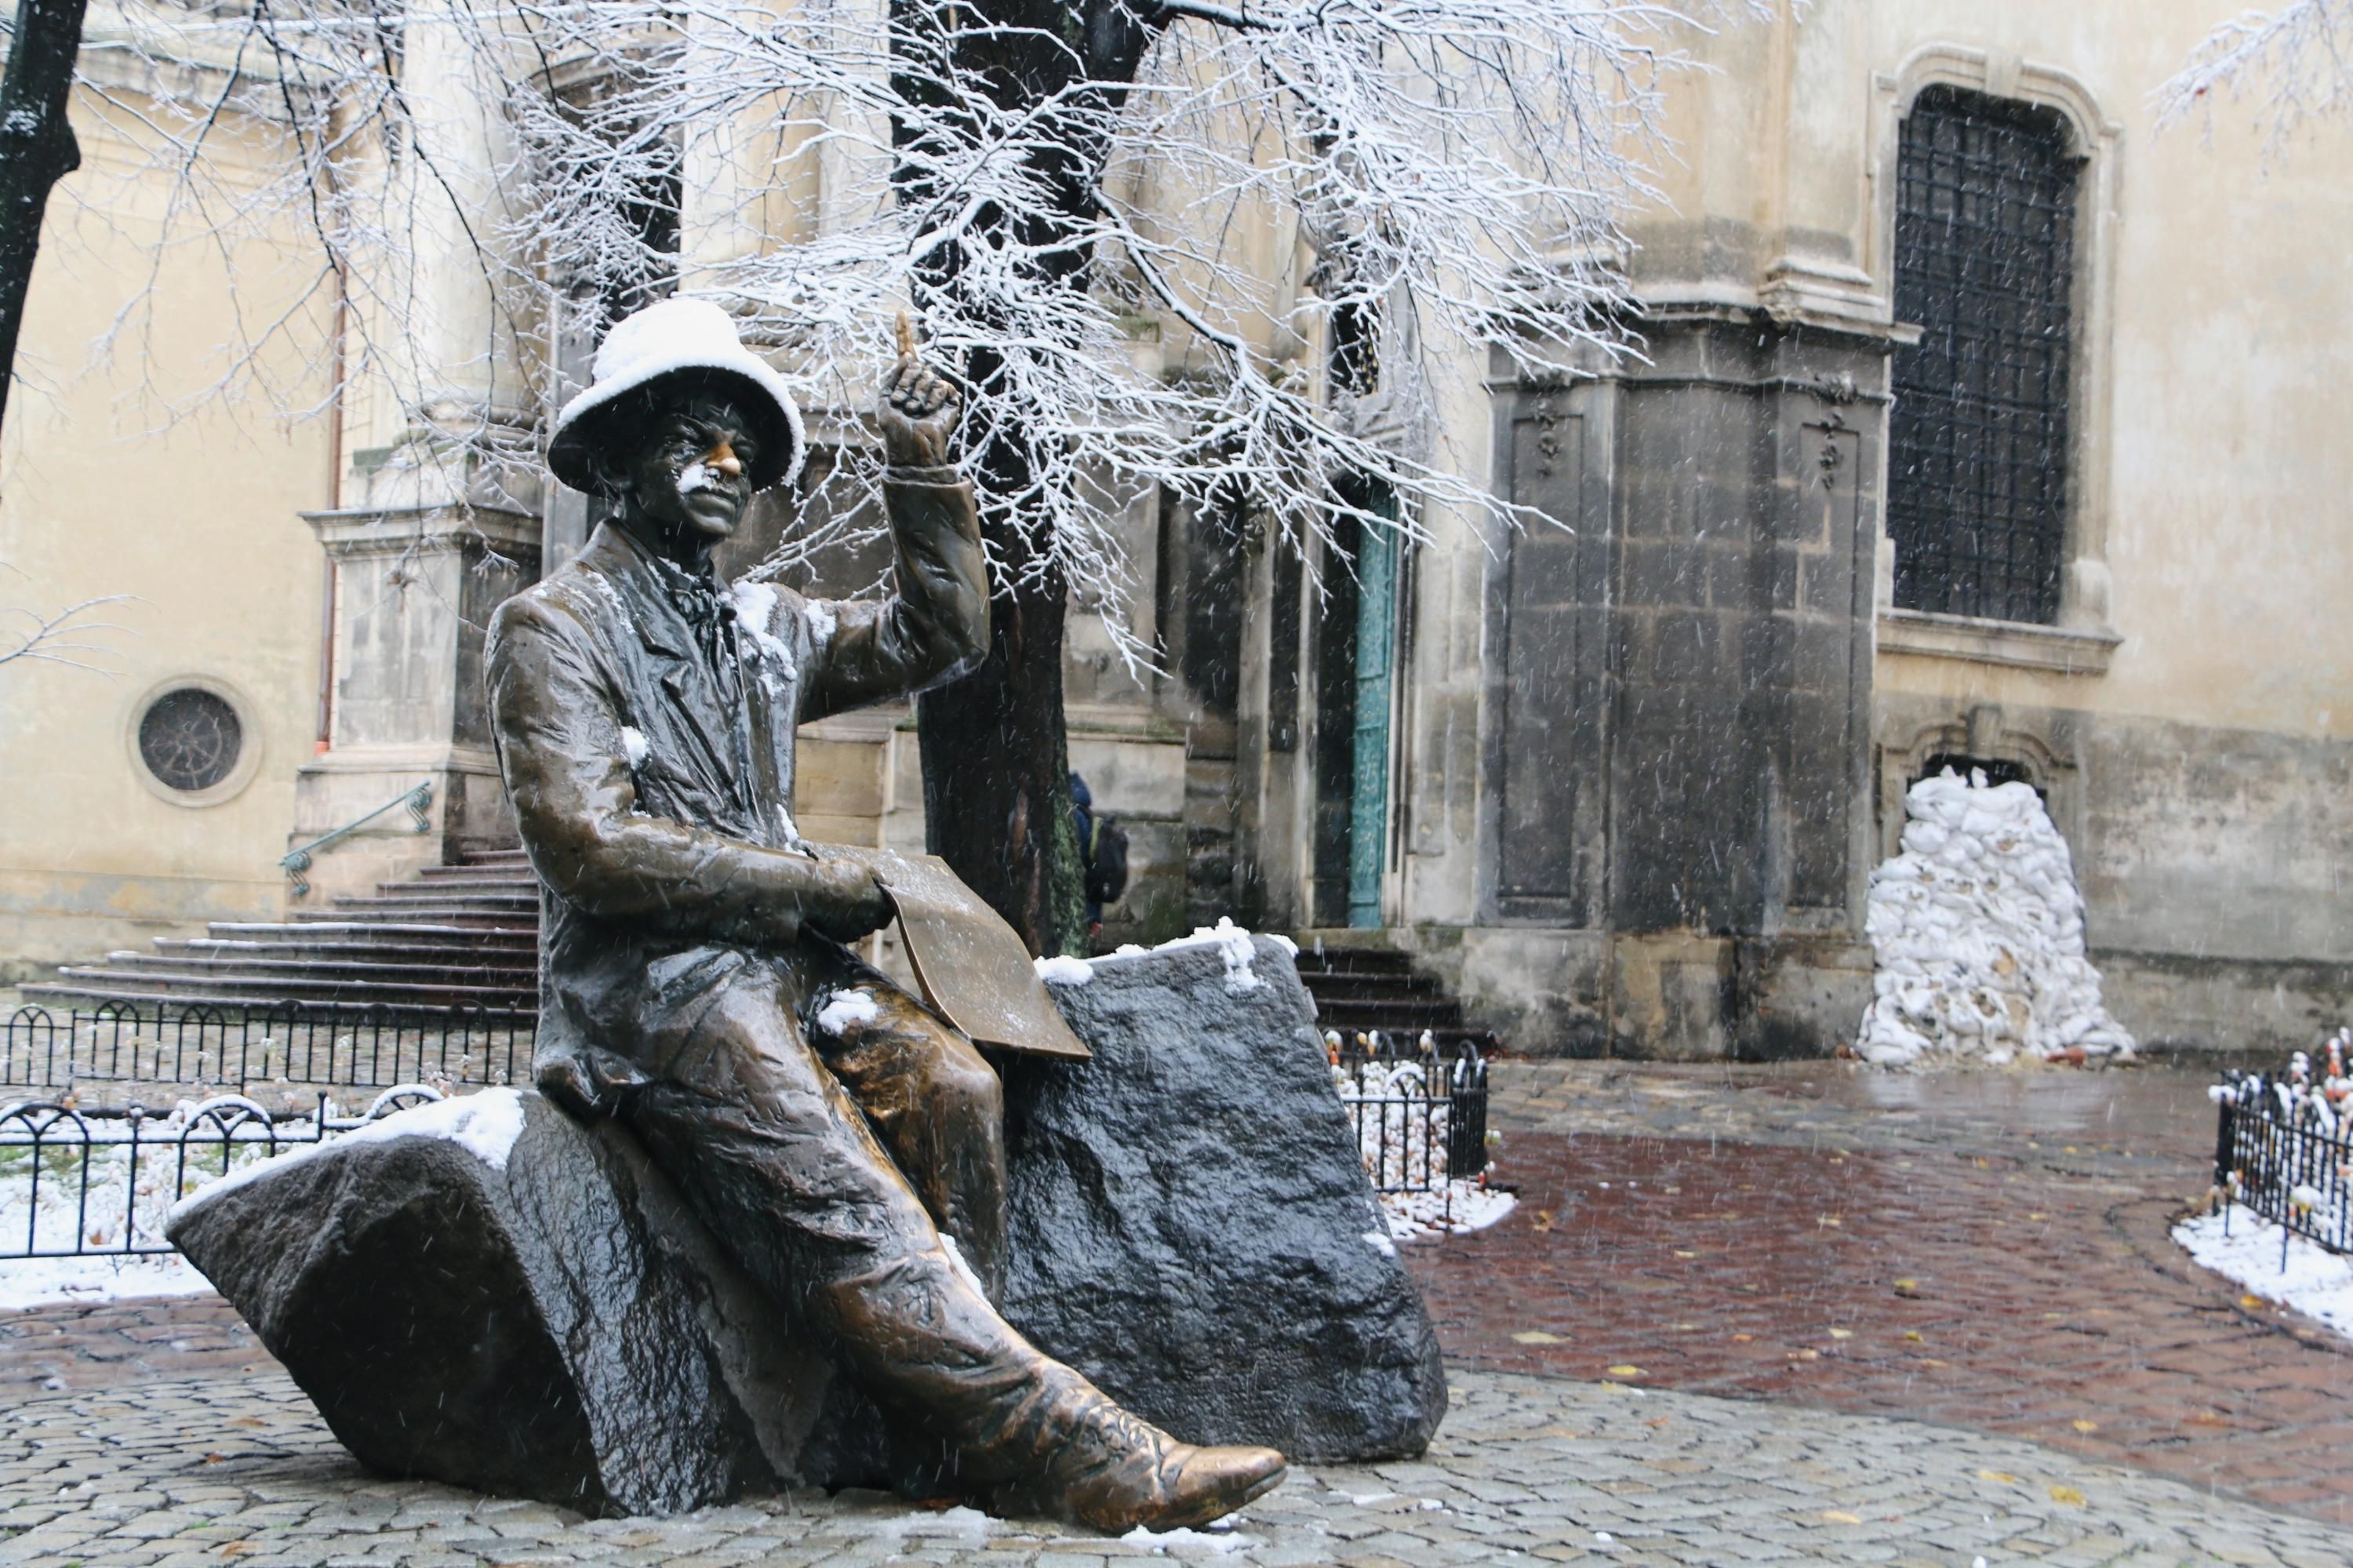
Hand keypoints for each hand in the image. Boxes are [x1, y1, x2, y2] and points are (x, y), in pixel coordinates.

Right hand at [801, 858, 894, 943]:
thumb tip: (889, 882)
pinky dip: (843, 924)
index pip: (890, 910)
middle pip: (876, 920)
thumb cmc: (839, 877)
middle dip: (871, 911)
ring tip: (844, 904)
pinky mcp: (839, 938)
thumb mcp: (862, 868)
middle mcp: (870, 923)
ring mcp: (854, 932)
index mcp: (880, 906)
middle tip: (860, 900)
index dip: (885, 903)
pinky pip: (846, 932)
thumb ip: (878, 876)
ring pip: (860, 927)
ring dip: (856, 918)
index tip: (878, 896)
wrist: (811, 891)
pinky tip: (834, 912)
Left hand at [879, 352, 959, 467]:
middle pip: (919, 368)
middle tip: (903, 403)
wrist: (910, 448)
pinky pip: (944, 386)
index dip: (904, 364)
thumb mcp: (884, 400)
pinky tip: (928, 410)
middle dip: (908, 384)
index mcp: (907, 387)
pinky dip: (934, 397)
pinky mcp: (950, 403)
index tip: (898, 383)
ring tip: (914, 410)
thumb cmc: (895, 429)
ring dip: (919, 393)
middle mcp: (921, 390)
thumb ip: (893, 376)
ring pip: (931, 376)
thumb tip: (908, 356)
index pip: (909, 364)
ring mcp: (936, 396)